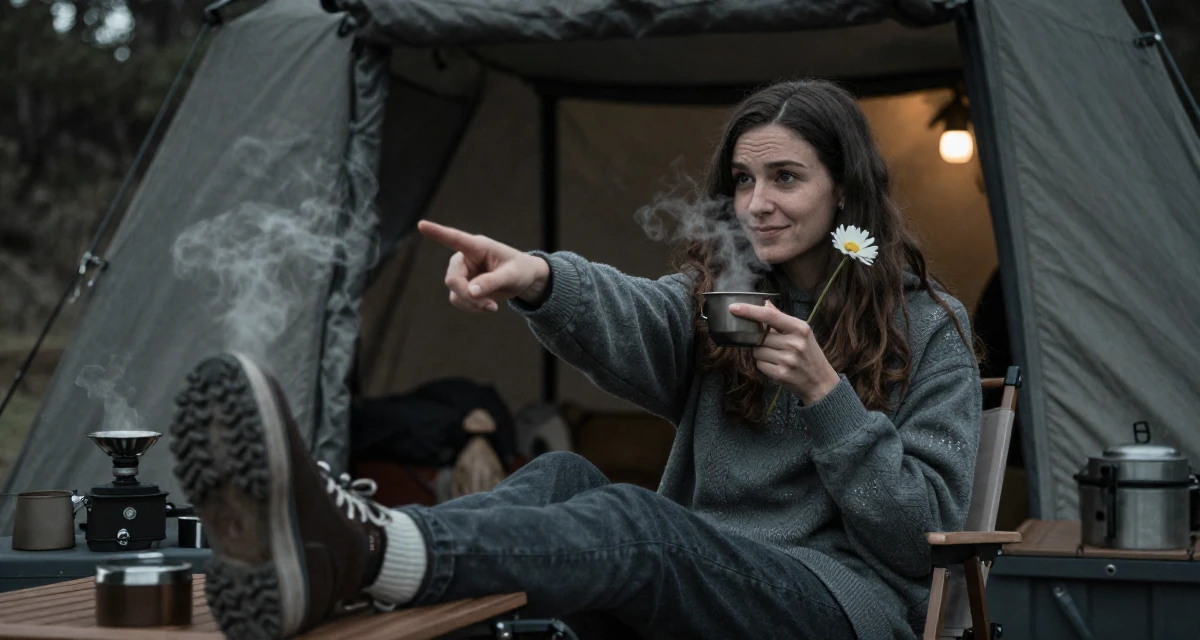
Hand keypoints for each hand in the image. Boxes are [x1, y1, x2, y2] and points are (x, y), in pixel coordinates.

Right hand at [417, 220, 550, 312]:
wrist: (524, 280)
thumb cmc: (520, 270)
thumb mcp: (511, 275)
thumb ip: (492, 282)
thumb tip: (470, 292)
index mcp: (477, 246)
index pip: (454, 238)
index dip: (437, 232)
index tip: (421, 224)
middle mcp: (465, 258)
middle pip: (452, 278)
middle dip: (468, 295)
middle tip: (489, 305)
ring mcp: (462, 273)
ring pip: (454, 292)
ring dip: (472, 304)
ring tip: (492, 307)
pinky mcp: (463, 286)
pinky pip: (459, 300)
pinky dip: (472, 307)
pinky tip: (488, 307)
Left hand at [728, 300, 840, 404]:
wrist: (820, 381)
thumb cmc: (809, 353)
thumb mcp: (801, 332)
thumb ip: (781, 318)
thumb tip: (765, 303)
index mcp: (800, 328)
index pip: (770, 315)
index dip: (749, 311)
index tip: (733, 307)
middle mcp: (794, 343)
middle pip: (760, 336)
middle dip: (761, 341)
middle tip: (774, 346)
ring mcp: (788, 360)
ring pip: (757, 351)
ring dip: (761, 353)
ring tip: (777, 357)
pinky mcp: (781, 374)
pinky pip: (759, 365)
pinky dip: (764, 365)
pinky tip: (777, 366)